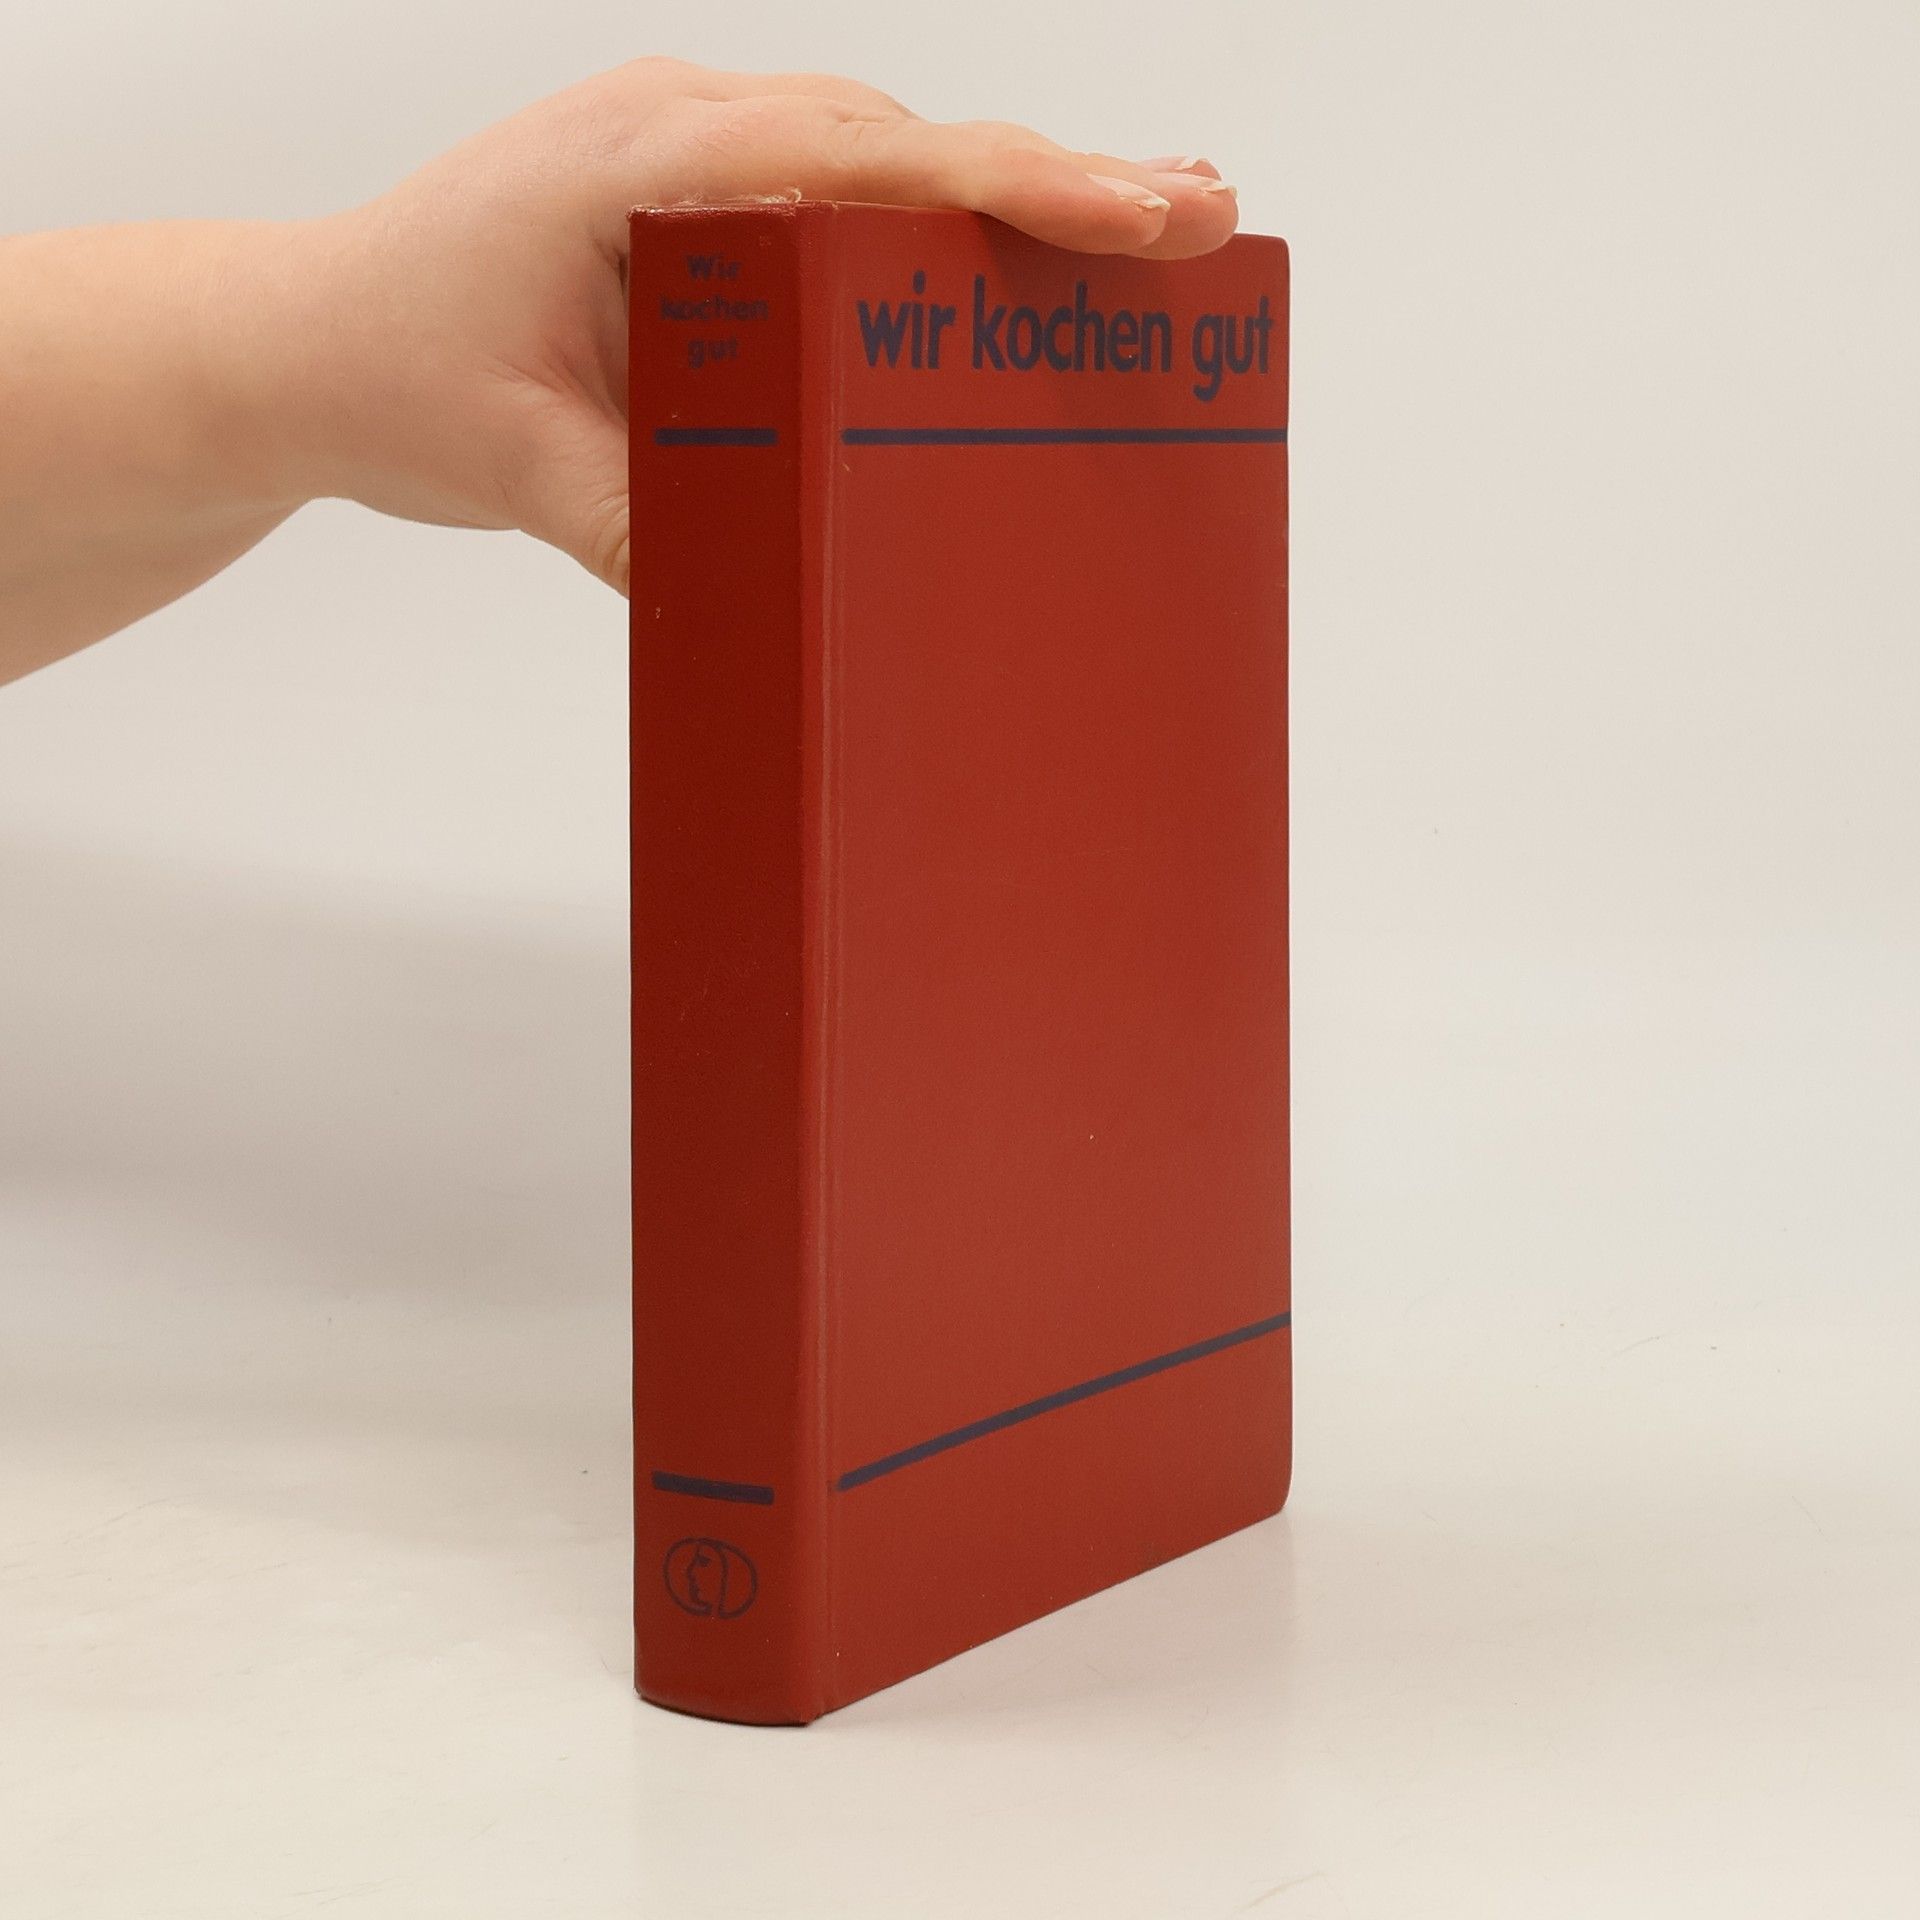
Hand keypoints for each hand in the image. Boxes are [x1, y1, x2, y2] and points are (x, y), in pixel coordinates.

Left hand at [292, 60, 1239, 593]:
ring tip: (1155, 228)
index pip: (865, 161)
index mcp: (644, 164)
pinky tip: (1020, 259)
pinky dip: (942, 225)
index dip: (1013, 184)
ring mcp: (698, 160)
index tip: (1136, 210)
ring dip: (1016, 195)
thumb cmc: (390, 367)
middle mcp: (685, 134)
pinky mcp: (707, 210)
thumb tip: (756, 599)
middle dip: (1061, 180)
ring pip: (889, 158)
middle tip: (1202, 218)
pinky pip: (846, 198)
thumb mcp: (510, 465)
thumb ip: (630, 522)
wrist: (307, 336)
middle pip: (907, 144)